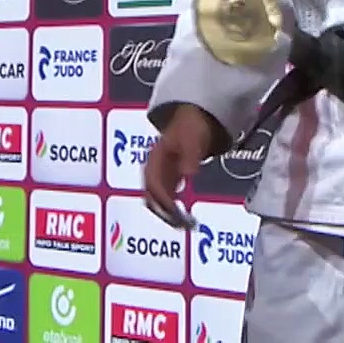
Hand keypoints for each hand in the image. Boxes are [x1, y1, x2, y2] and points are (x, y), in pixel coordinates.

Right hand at [142, 104, 216, 229]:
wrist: (193, 118)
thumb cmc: (191, 126)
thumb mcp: (192, 138)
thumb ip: (190, 155)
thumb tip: (188, 173)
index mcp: (155, 158)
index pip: (152, 184)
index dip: (163, 200)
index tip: (176, 212)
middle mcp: (153, 168)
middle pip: (150, 196)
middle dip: (164, 213)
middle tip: (182, 225)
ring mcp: (159, 174)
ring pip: (156, 200)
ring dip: (167, 213)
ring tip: (184, 224)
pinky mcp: (167, 178)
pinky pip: (164, 197)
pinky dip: (172, 208)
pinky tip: (184, 214)